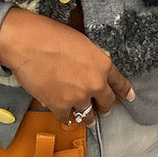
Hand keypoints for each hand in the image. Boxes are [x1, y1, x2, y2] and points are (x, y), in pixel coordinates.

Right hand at [0, 6, 135, 126]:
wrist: (28, 44)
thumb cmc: (51, 35)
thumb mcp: (81, 42)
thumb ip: (90, 59)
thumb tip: (88, 69)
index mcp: (102, 64)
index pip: (119, 82)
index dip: (125, 91)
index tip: (129, 97)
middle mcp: (95, 84)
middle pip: (106, 103)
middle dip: (105, 108)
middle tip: (102, 110)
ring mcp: (78, 97)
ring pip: (88, 115)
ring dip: (88, 118)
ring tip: (88, 121)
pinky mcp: (60, 106)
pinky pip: (67, 118)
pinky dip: (66, 118)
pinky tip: (66, 117)